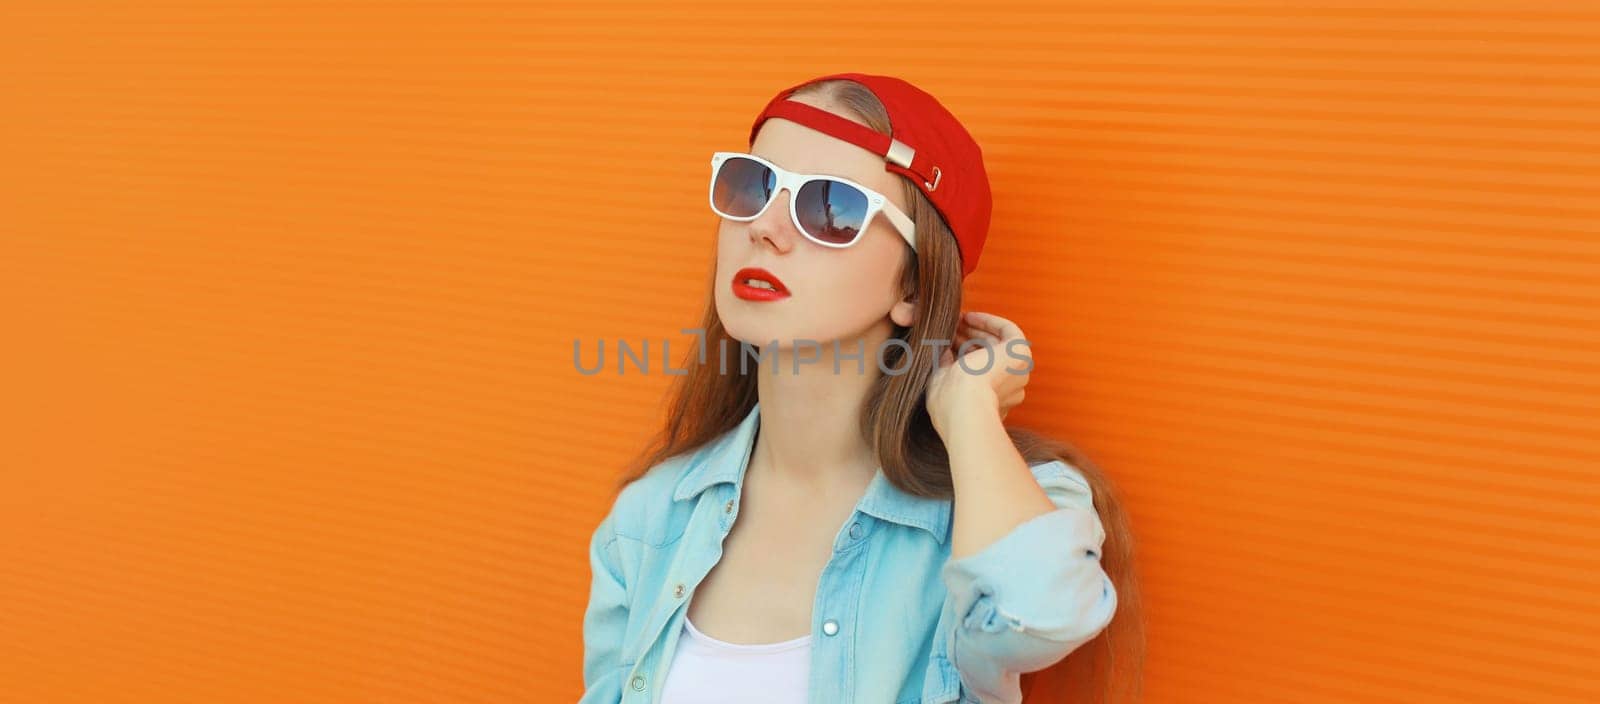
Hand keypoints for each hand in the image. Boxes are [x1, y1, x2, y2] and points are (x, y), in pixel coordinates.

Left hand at [925, 311, 1032, 438]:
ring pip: (998, 344)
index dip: (963, 354)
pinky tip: (969, 317)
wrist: (964, 404)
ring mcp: (1017, 371)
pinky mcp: (1020, 353)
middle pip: (990, 357)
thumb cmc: (949, 402)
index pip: (980, 372)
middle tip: (950, 328)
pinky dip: (989, 322)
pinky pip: (1008, 332)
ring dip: (976, 329)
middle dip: (968, 340)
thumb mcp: (943, 382)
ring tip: (955, 320)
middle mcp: (1010, 388)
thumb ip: (946, 367)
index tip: (946, 342)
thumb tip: (943, 349)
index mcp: (994, 402)